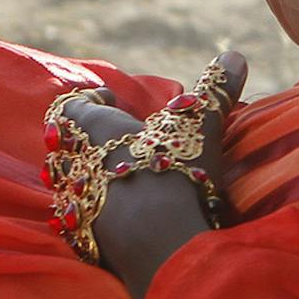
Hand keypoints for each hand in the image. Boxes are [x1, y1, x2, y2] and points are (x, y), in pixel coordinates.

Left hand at [57, 52, 247, 298]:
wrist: (158, 244)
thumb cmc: (174, 171)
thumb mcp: (200, 124)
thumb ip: (215, 89)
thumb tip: (235, 55)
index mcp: (94, 130)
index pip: (71, 107)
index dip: (89, 100)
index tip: (110, 99)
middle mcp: (74, 164)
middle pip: (63, 144)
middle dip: (86, 138)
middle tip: (114, 136)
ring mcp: (73, 204)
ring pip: (67, 179)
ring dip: (86, 172)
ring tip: (114, 172)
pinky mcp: (81, 237)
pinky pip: (74, 214)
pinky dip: (91, 206)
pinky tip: (113, 211)